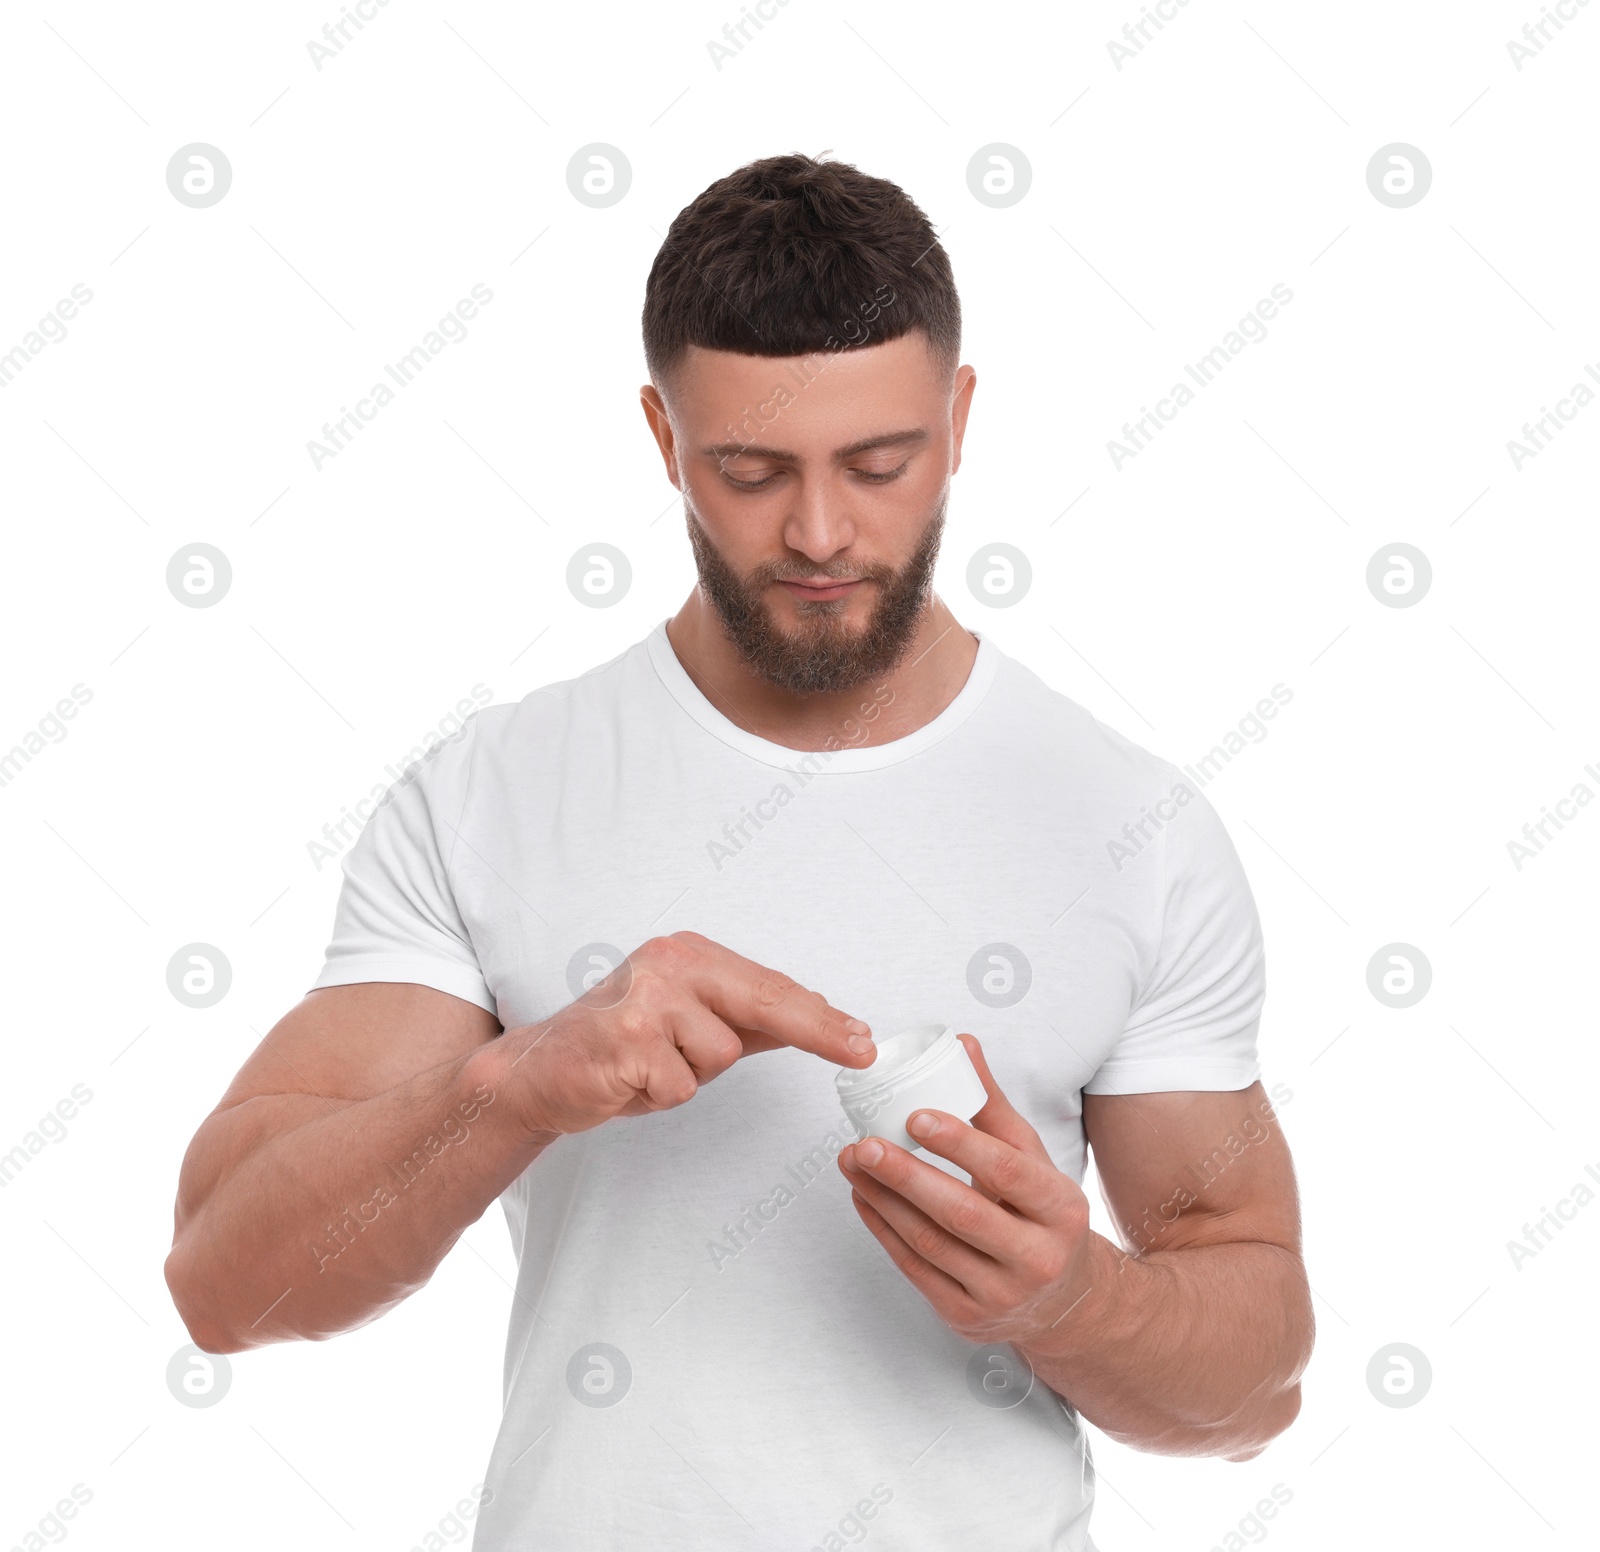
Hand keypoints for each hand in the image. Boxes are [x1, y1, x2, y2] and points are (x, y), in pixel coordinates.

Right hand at [495, 931, 874, 1137]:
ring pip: (719, 1057)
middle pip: (763, 1003)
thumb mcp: (683, 1021)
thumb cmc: (616, 1046)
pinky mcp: (628, 1040)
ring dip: (690, 1078)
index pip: (768, 985)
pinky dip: (659, 1097)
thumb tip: (814, 1015)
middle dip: (817, 1030)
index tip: (860, 1037)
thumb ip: (743, 1018)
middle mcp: (668, 964)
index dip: (819, 1015)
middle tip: (861, 1050)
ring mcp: (647, 999)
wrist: (537, 1071)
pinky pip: (681, 1086)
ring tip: (650, 1070)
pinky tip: (627, 1082)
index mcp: (686, 953)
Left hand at [838, 1033, 1094, 1347]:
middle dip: (906, 1175)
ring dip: (883, 1199)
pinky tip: (864, 1196)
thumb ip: (992, 1106)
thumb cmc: (1041, 1216)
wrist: (1066, 1302)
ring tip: (853, 1161)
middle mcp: (1037, 1258)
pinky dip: (883, 1229)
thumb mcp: (1033, 1161)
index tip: (916, 1116)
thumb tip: (961, 1044)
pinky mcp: (966, 1316)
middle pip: (962, 1213)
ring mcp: (1000, 1295)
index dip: (961, 1144)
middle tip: (864, 1143)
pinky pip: (915, 1269)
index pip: (1008, 1171)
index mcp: (1061, 1209)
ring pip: (930, 1242)